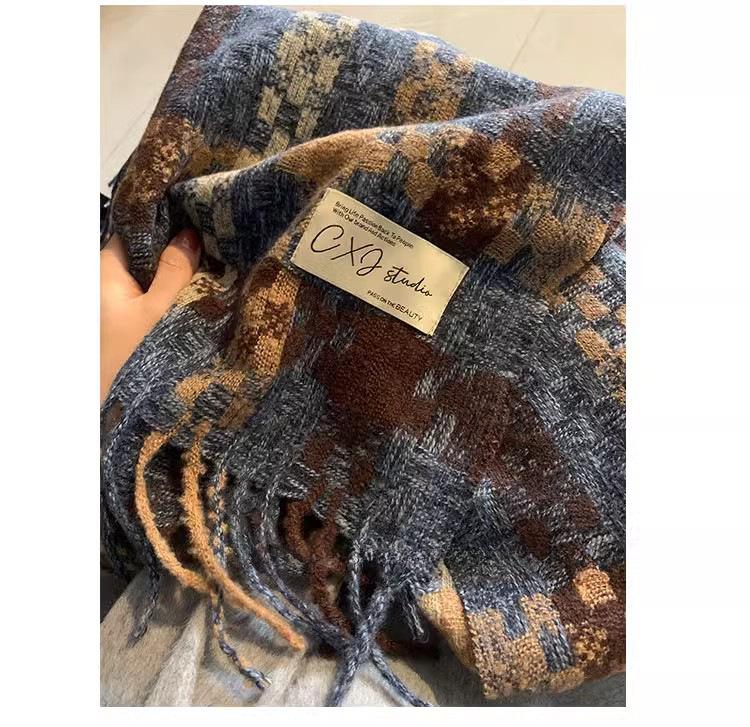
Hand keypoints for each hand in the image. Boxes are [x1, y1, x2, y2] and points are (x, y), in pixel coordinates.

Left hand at [100, 230, 200, 402]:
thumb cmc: (136, 357)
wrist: (125, 413)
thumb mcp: (161, 310)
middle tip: (214, 247)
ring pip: (151, 282)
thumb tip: (189, 234)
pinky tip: (199, 301)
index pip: (133, 234)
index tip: (198, 219)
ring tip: (214, 270)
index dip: (164, 225)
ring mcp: (118, 311)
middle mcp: (107, 288)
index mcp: (104, 274)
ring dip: (177, 280)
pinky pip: (153, 304)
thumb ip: (175, 271)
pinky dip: (173, 300)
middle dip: (176, 253)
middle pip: (143, 258)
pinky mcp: (131, 330)